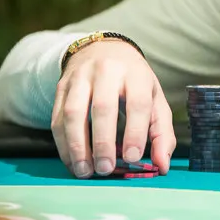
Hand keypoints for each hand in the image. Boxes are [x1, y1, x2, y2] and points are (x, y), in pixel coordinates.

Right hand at [51, 40, 174, 178]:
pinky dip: (63, 144)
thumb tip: (162, 165)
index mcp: (136, 73)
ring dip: (77, 146)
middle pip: (103, 107)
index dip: (135, 131)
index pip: (137, 102)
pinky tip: (72, 161)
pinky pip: (57, 117)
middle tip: (106, 168)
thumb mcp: (155, 98)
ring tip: (85, 170)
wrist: (104, 49)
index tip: (132, 157)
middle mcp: (107, 71)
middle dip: (103, 142)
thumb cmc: (133, 81)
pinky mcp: (61, 87)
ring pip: (74, 112)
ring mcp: (81, 77)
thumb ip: (161, 132)